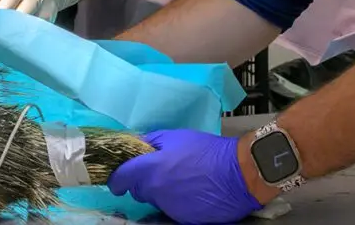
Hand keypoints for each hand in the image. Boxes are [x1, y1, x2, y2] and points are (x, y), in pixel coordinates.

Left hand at [107, 130, 261, 224]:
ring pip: (154, 200)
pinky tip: (189, 191)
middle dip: (142, 182)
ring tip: (179, 179)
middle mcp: (156, 191)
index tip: (117, 179)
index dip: (117, 179)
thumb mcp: (177, 137)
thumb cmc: (207, 151)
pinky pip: (170, 209)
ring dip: (159, 191)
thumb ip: (153, 141)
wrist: (237, 174)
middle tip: (157, 171)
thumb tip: (137, 145)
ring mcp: (169, 207)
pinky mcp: (182, 218)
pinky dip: (174, 201)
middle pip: (137, 190)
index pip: (121, 178)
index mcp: (151, 169)